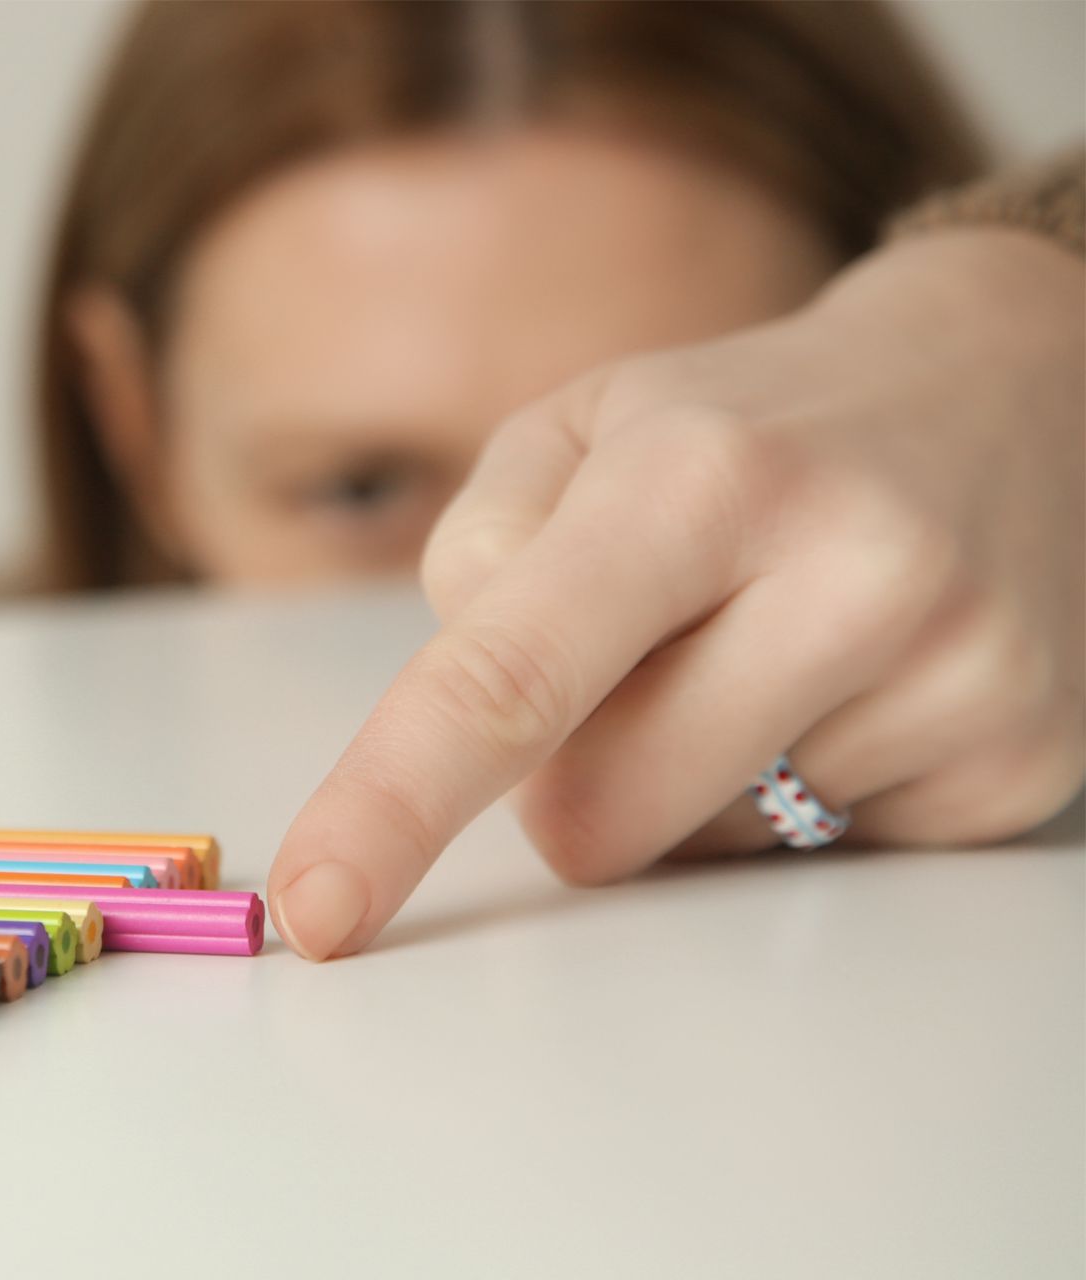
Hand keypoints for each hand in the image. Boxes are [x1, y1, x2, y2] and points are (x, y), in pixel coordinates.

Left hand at [267, 228, 1085, 960]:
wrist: (1018, 387)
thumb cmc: (748, 424)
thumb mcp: (585, 425)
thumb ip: (478, 556)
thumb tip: (468, 725)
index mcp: (696, 475)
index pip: (511, 678)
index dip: (395, 804)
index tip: (315, 911)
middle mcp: (848, 572)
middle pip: (594, 818)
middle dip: (572, 772)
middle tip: (650, 654)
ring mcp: (956, 676)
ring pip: (703, 850)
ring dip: (691, 779)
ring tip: (772, 644)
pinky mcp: (1023, 764)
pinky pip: (819, 860)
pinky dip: (799, 790)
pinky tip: (857, 680)